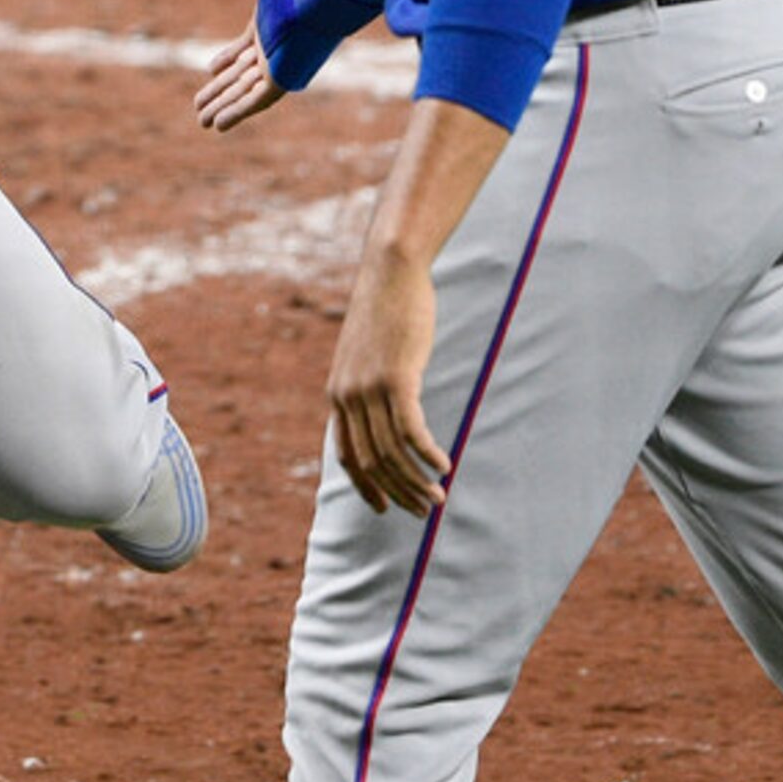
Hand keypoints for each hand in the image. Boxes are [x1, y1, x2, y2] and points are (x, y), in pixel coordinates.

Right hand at [193, 0, 299, 131]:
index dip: (228, 58)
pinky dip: (236, 113)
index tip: (210, 69)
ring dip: (221, 106)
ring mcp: (279, 63)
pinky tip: (218, 125)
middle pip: (241, 75)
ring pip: (244, 91)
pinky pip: (255, 100)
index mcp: (274, 24)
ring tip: (201, 121)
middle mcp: (277, 47)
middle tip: (200, 108)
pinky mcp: (283, 76)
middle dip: (219, 91)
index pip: (247, 47)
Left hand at [327, 246, 450, 514]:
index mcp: (337, 395)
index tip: (384, 508)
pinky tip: (444, 465)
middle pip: (372, 462)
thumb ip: (368, 385)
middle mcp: (348, 397)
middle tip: (424, 509)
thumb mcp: (367, 354)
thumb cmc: (385, 311)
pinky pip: (411, 431)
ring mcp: (369, 388)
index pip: (347, 457)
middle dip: (398, 492)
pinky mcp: (396, 378)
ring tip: (439, 496)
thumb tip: (384, 408)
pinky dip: (428, 454)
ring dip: (417, 480)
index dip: (366, 488)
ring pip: (392, 452)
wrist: (390, 272)